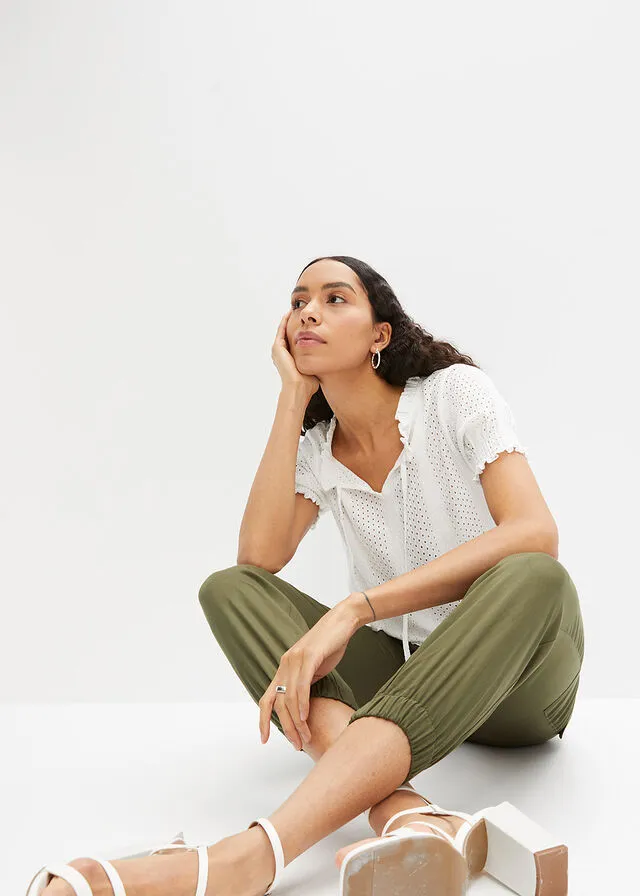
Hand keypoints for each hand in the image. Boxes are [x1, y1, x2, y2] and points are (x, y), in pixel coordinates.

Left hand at [259, 601, 358, 749]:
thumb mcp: (314, 668)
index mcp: (284, 668)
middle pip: (279, 703)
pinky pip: (302, 685)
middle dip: (286, 727)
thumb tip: (303, 708)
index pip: (267, 698)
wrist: (342, 621)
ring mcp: (295, 659)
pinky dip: (302, 703)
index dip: (263, 719)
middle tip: (296, 744)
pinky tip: (305, 717)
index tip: (264, 739)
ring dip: (297, 721)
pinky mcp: (309, 656)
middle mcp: (285, 664)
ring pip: (290, 697)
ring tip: (304, 737)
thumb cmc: (330, 646)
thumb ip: (305, 684)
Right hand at [272, 309, 319, 399]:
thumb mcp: (314, 368)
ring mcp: (278, 351)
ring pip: (282, 329)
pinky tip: (290, 312)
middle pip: (286, 332)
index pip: (293, 340)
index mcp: (288, 359)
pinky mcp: (277, 348)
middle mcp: (281, 354)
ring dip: (288, 319)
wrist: (299, 389)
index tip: (306, 322)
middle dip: (292, 322)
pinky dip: (285, 321)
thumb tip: (330, 358)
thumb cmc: (309, 384)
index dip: (299, 330)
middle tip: (298, 310)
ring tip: (294, 308)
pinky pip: (281, 330)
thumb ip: (318, 362)